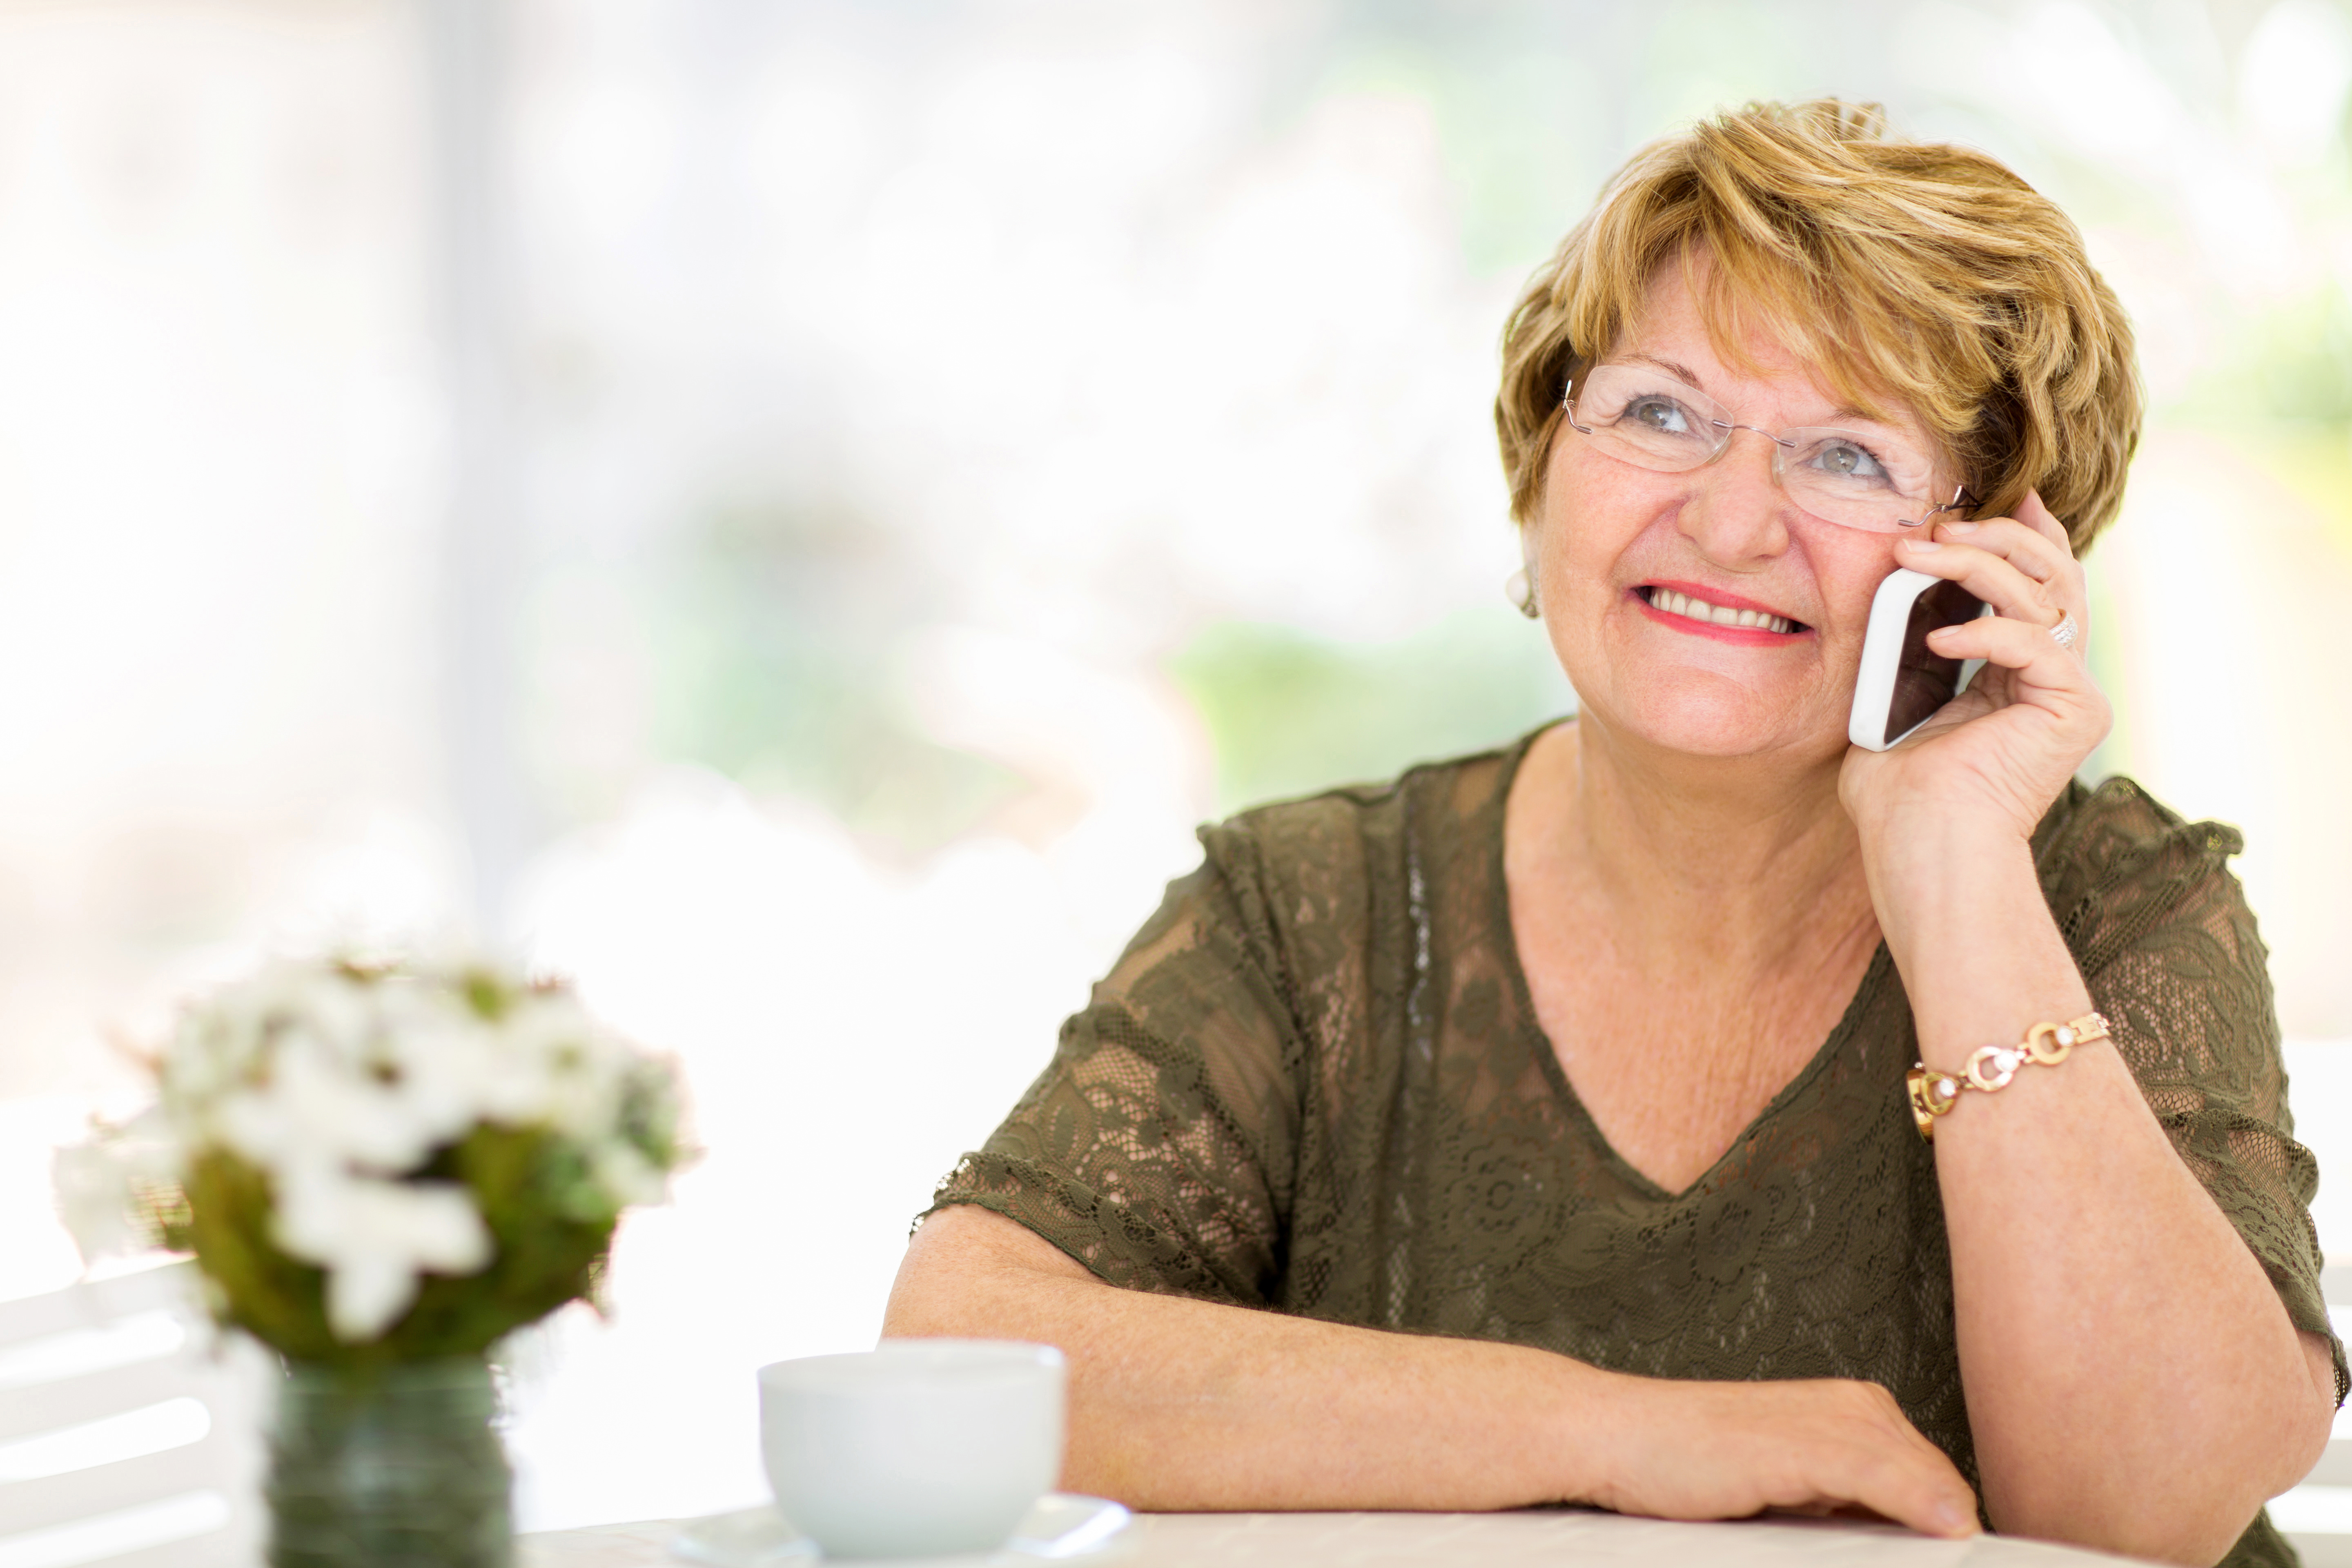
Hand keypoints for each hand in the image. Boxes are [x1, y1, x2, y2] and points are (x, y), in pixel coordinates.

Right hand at [1588, 1374, 1979, 1538]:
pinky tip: (1950, 1535)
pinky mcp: (1807, 1446)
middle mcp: (1853, 1406)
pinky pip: (1889, 1478)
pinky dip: (1924, 1507)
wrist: (1620, 1437)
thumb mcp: (1790, 1484)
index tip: (1963, 1557)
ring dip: (1949, 1524)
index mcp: (1854, 1410)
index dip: (1953, 1523)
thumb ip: (1847, 1501)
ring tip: (1959, 1557)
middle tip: (1960, 1561)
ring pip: (1928, 1480)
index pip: (1936, 1477)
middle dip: (1953, 1526)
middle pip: (1941, 1482)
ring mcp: (1832, 1422)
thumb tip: (1916, 1534)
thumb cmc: (1690, 1464)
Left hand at [1838, 492, 2110, 846]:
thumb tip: (1894, 596)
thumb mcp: (1893, 700)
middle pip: (2052, 576)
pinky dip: (1986, 630)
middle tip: (1940, 525)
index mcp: (2018, 672)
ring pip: (2045, 596)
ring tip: (1921, 555)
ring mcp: (2072, 693)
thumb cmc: (1899, 794)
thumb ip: (1904, 650)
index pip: (2038, 584)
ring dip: (1979, 564)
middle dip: (1998, 538)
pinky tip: (1938, 634)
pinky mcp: (2077, 710)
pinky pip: (2037, 642)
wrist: (1922, 849)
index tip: (2000, 494)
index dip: (2025, 533)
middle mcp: (2056, 676)